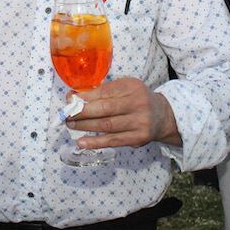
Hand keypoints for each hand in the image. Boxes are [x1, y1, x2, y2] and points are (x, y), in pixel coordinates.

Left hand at [65, 77, 180, 148]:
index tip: (69, 100)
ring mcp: (139, 122)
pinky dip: (95, 142)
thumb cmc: (137, 99)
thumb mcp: (125, 88)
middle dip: (82, 112)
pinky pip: (113, 141)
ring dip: (85, 126)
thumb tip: (75, 97)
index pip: (104, 92)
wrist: (162, 115)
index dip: (85, 97)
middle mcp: (137, 103)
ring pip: (107, 126)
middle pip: (105, 109)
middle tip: (67, 114)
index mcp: (132, 87)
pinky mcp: (138, 138)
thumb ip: (104, 91)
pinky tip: (81, 142)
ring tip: (70, 125)